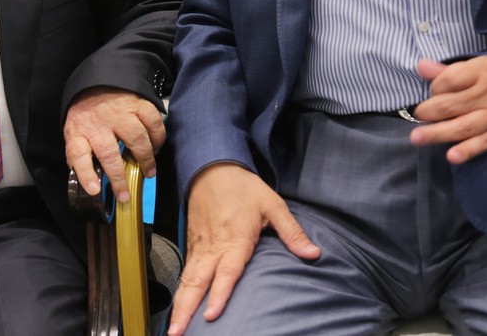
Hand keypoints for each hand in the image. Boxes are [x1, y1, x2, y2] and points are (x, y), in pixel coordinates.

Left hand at [63, 87, 164, 203]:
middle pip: (108, 152)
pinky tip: (156, 147)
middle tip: (125, 195)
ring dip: (145, 158)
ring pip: (135, 138)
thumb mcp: (74, 133)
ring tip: (149, 172)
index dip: (86, 174)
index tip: (94, 190)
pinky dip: (158, 138)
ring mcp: (119, 113)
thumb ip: (78, 155)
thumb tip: (88, 181)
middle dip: (118, 177)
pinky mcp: (137, 103)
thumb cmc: (87, 114)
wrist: (97, 82)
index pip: (78, 154)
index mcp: (79, 132)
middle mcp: (98, 123)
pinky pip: (152, 122)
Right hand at [167, 163, 318, 335]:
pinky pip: (185, 271)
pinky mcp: (193, 244)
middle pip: (198, 282)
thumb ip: (292, 232)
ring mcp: (200, 246)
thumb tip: (313, 254)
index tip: (212, 315)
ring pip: (187, 279)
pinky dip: (180, 291)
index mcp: (235, 238)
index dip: (219, 294)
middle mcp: (214, 246)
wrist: (213, 167)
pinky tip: (178, 308)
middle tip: (178, 333)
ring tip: (173, 329)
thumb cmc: (244, 187)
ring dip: (180, 304)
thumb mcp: (273, 204)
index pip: (226, 271)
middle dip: (187, 309)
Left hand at [409, 56, 486, 163]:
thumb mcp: (477, 65)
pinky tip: (452, 157)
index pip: (450, 80)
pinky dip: (467, 151)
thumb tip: (421, 66)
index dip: (435, 87)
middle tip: (417, 115)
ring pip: (463, 127)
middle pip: (452, 105)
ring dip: (438, 133)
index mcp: (481, 72)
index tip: (432, 91)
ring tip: (418, 137)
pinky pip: (482, 144)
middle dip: (429, 111)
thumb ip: (447, 70)